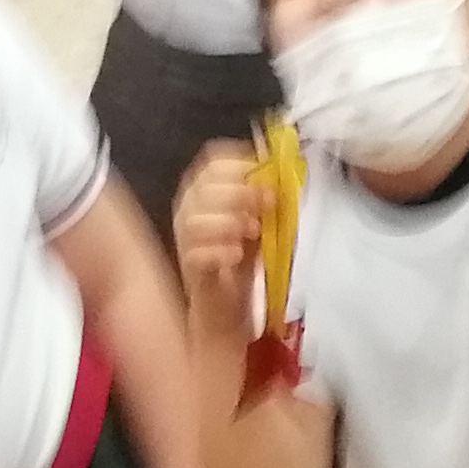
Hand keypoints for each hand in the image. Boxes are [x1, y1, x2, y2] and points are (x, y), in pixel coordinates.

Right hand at [172, 141, 268, 321]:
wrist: (227, 305)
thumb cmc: (241, 256)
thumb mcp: (258, 220)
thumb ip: (264, 197)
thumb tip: (283, 172)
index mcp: (205, 191)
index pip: (211, 162)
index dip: (237, 162)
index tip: (263, 171)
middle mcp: (189, 210)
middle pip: (203, 187)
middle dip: (240, 191)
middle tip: (268, 202)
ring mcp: (185, 240)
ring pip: (195, 220)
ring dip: (229, 221)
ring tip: (254, 231)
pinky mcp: (189, 268)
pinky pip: (195, 253)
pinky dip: (219, 251)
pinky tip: (237, 254)